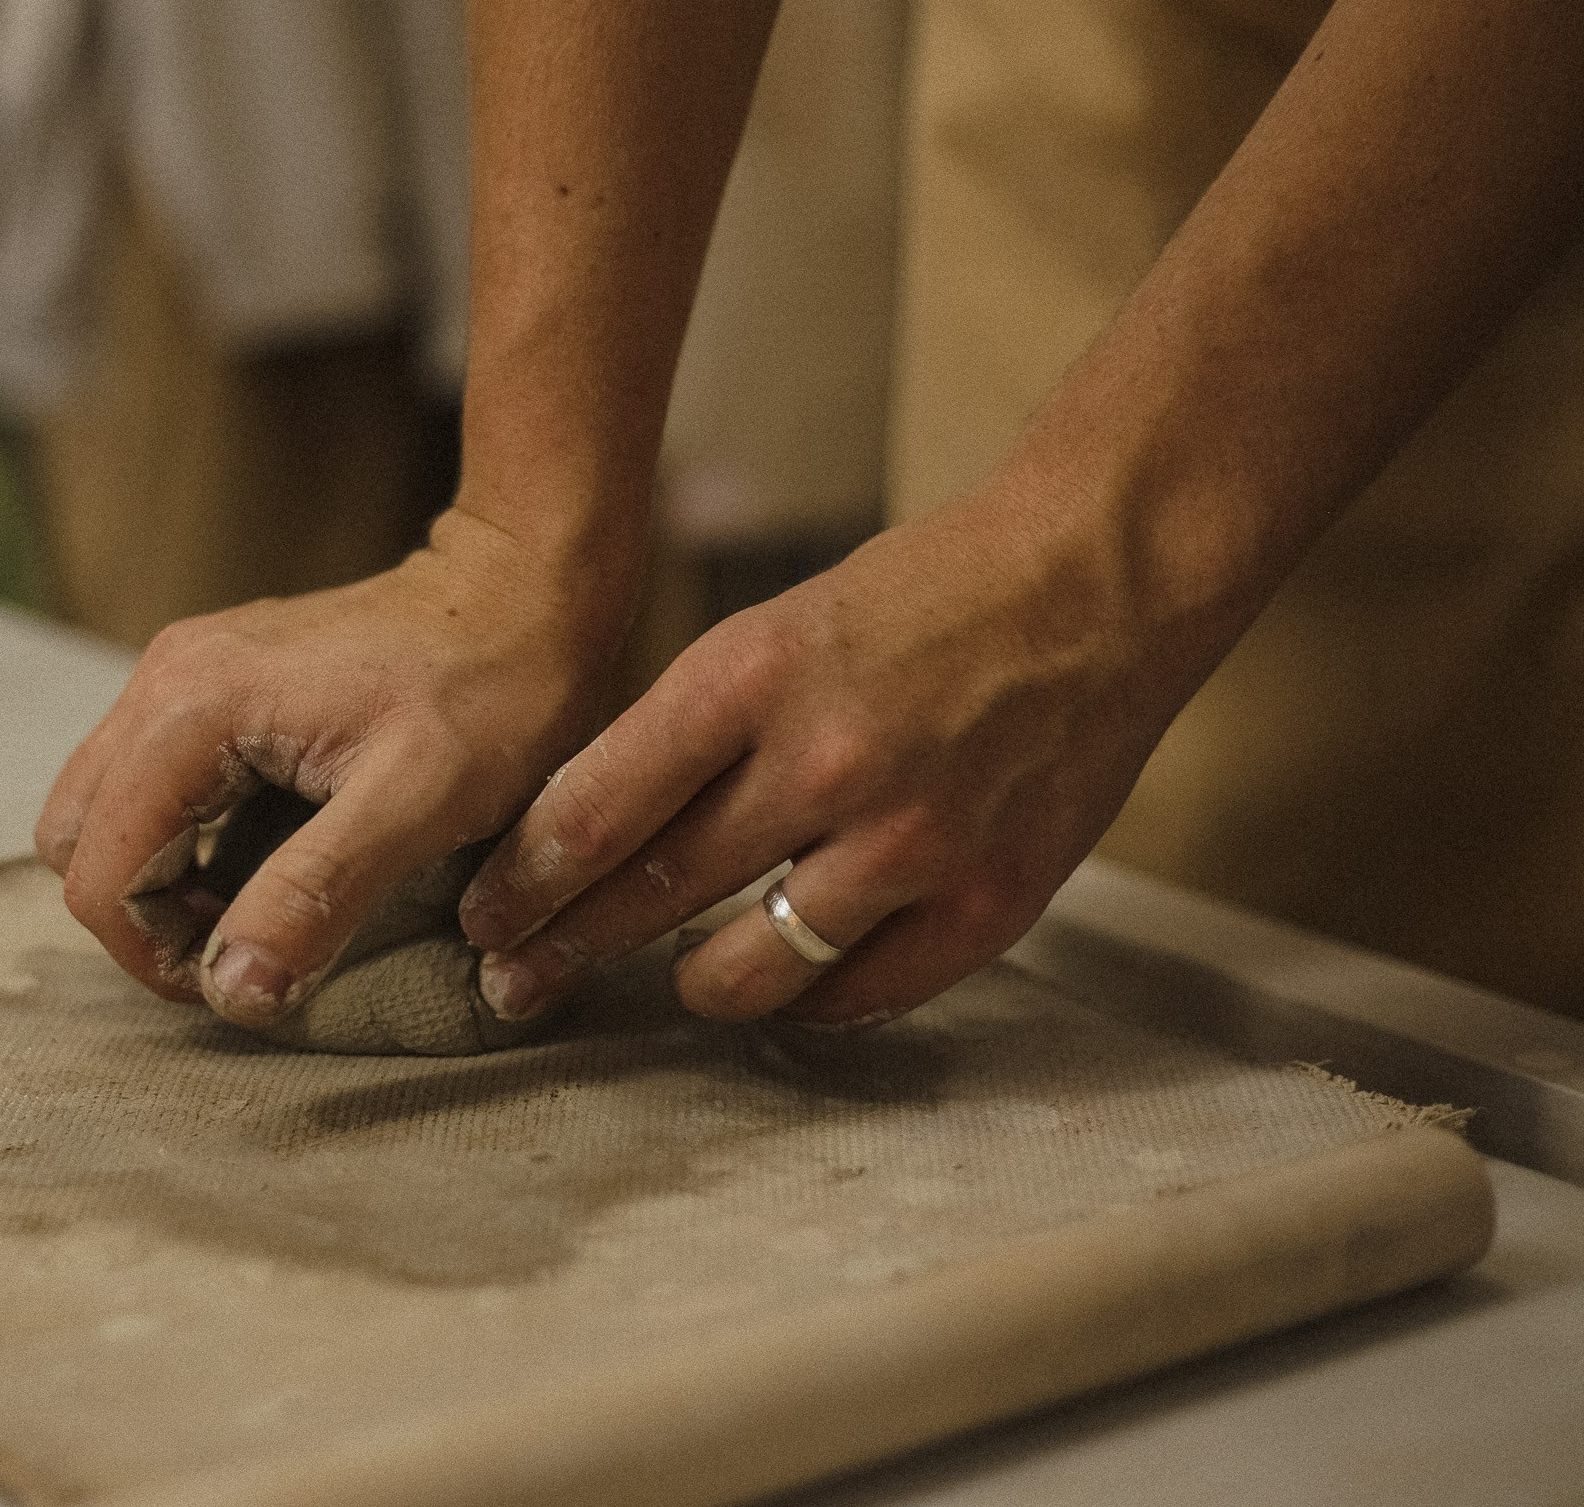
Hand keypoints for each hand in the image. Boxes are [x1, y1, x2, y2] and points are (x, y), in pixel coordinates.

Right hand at [36, 508, 633, 1023]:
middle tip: (243, 949)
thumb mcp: (416, 805)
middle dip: (142, 918)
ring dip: (154, 879)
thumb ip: (313, 897)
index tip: (247, 982)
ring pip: (102, 810)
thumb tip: (231, 992)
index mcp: (192, 708)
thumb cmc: (490, 692)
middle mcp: (163, 678)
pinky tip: (258, 857)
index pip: (100, 873)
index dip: (156, 953)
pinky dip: (176, 837)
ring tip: (252, 909)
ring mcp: (181, 670)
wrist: (524, 589)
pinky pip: (147, 780)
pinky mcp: (211, 678)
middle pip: (78, 841)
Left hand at [458, 486, 1198, 1028]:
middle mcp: (824, 763)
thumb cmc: (922, 599)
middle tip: (516, 984)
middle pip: (652, 895)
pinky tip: (787, 985)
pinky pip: (861, 995)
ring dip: (691, 987)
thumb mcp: (776, 629)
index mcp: (752, 675)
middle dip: (564, 949)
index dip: (522, 881)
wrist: (1098, 583)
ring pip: (748, 971)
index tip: (485, 917)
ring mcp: (913, 841)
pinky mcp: (990, 901)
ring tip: (673, 982)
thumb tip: (593, 835)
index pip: (595, 810)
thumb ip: (692, 732)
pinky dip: (811, 998)